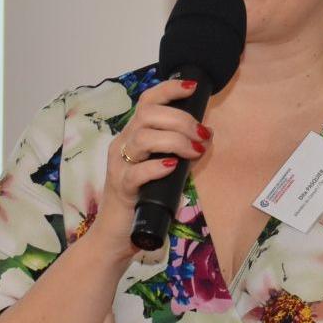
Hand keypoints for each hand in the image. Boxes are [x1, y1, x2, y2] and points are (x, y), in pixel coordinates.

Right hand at [87, 78, 212, 255]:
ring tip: (195, 151)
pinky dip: (157, 167)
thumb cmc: (142, 200)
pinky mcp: (121, 188)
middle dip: (182, 120)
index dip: (169, 89)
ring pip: (144, 138)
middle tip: (202, 136)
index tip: (192, 88)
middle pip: (148, 114)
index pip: (147, 101)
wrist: (117, 235)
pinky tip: (172, 167)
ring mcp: (119, 165)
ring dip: (176, 141)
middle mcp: (122, 144)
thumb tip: (205, 135)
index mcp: (132, 136)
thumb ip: (177, 151)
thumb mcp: (162, 168)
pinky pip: (137, 172)